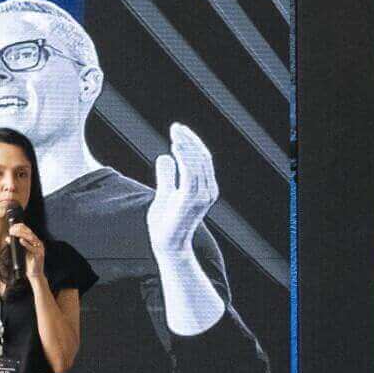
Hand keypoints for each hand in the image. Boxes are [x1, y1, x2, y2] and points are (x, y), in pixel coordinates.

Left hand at [7, 223, 47, 285]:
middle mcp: (38, 243)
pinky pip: (33, 248)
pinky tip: (21, 240)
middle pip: (29, 233)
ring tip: (14, 233)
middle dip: (20, 230)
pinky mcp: (39, 254)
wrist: (34, 274)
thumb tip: (7, 238)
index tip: (12, 225)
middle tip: (11, 229)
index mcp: (34, 241)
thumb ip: (15, 245)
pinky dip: (26, 244)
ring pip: (31, 238)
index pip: (28, 231)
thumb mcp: (20, 252)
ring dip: (22, 234)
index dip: (21, 227)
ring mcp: (40, 248)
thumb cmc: (27, 263)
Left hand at [147, 122, 219, 264]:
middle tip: (175, 127)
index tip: (178, 131)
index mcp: (206, 188)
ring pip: (198, 162)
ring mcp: (202, 195)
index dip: (192, 143)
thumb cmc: (166, 223)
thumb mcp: (165, 194)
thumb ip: (167, 176)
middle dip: (189, 139)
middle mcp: (208, 190)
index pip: (202, 159)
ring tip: (175, 132)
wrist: (167, 246)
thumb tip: (164, 156)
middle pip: (202, 157)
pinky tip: (175, 147)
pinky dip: (184, 157)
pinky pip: (190, 172)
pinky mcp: (192, 199)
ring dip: (186, 144)